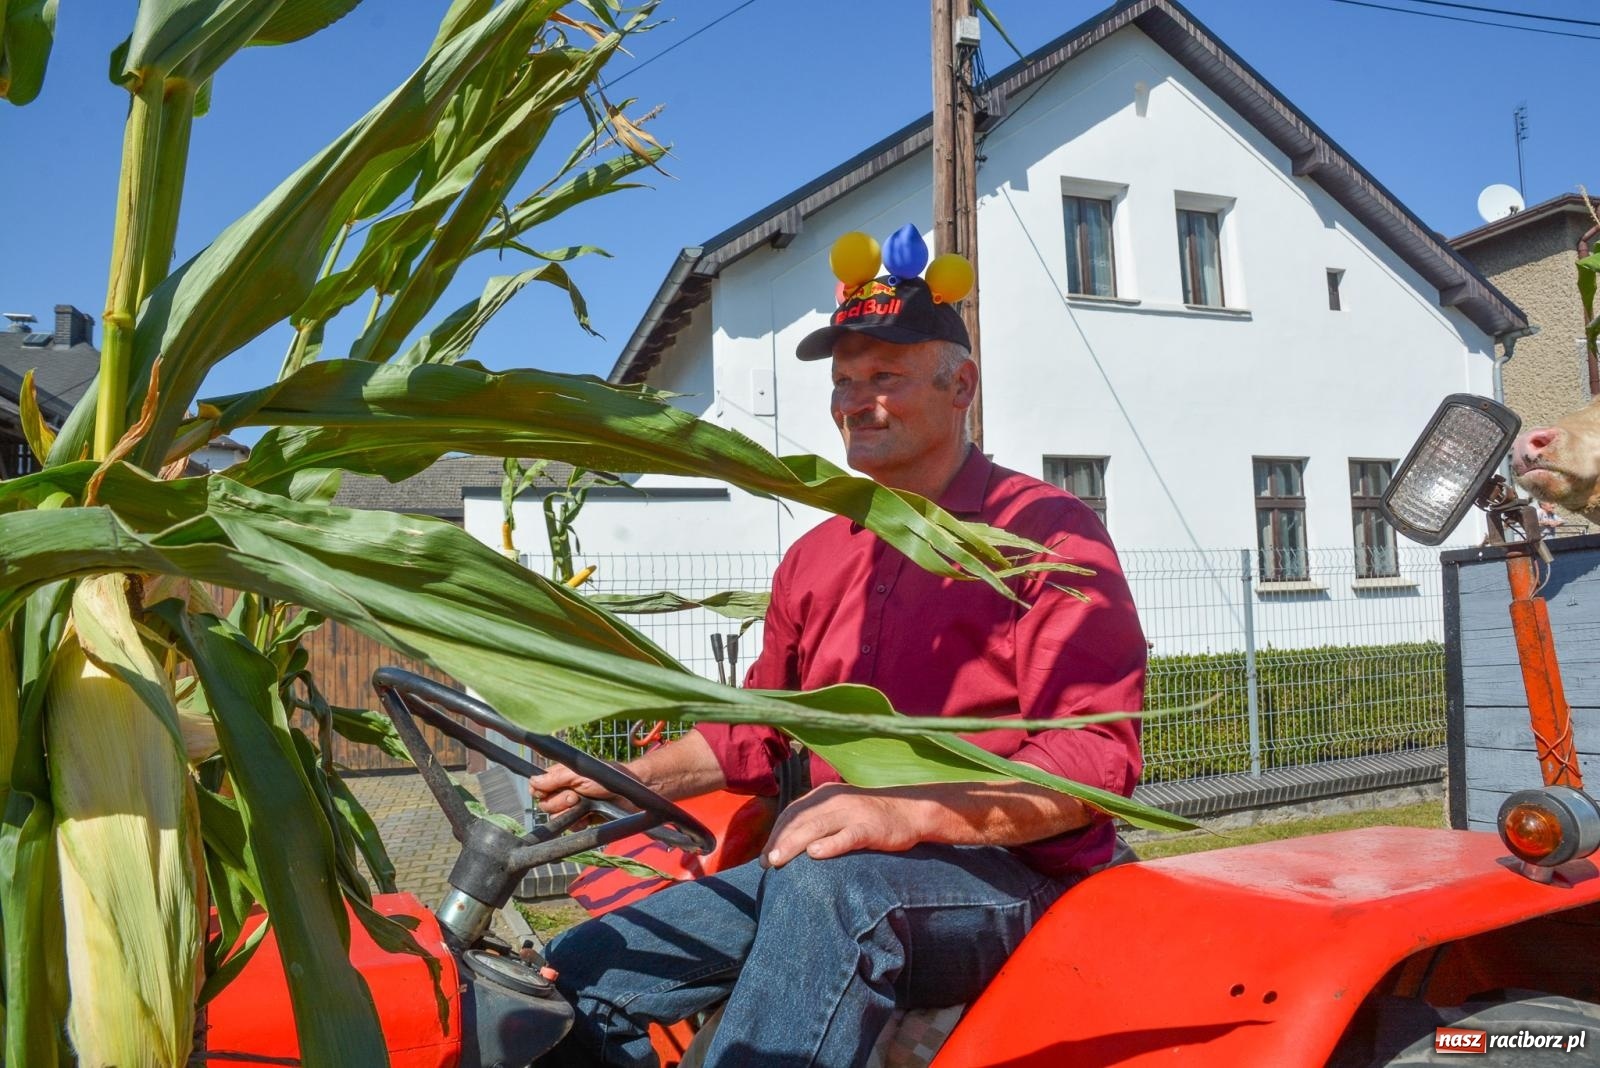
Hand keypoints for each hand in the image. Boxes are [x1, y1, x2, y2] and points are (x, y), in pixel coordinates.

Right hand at [529, 762, 626, 816]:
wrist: (630, 794)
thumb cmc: (608, 777)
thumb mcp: (578, 774)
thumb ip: (555, 778)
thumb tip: (532, 781)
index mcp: (561, 776)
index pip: (538, 786)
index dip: (540, 791)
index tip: (549, 790)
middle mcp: (565, 791)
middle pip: (545, 804)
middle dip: (559, 801)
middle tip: (576, 795)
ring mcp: (574, 807)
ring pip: (556, 817)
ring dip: (569, 813)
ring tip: (584, 804)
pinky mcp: (584, 820)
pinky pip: (570, 828)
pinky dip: (578, 824)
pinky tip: (587, 817)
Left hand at [761, 783, 926, 867]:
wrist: (911, 810)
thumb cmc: (871, 814)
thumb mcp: (841, 808)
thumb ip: (818, 818)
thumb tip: (789, 840)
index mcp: (825, 794)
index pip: (792, 812)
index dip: (776, 833)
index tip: (765, 854)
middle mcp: (836, 800)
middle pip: (800, 820)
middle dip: (779, 841)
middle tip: (766, 862)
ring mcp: (853, 813)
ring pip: (816, 827)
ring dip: (794, 844)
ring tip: (778, 860)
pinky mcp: (870, 827)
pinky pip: (846, 836)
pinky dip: (829, 845)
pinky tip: (814, 855)